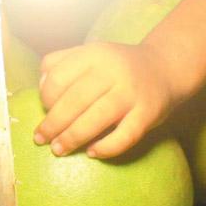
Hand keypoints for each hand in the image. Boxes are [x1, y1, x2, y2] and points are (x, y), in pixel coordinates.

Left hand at [35, 41, 180, 158]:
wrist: (165, 67)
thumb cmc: (118, 66)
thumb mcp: (90, 53)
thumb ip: (61, 62)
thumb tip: (40, 86)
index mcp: (94, 54)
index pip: (58, 78)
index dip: (45, 98)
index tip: (45, 110)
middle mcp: (113, 71)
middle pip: (74, 101)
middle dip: (53, 124)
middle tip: (41, 139)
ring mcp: (132, 92)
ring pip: (96, 119)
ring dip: (72, 138)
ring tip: (59, 150)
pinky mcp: (148, 113)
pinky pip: (125, 136)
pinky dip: (106, 148)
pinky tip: (92, 153)